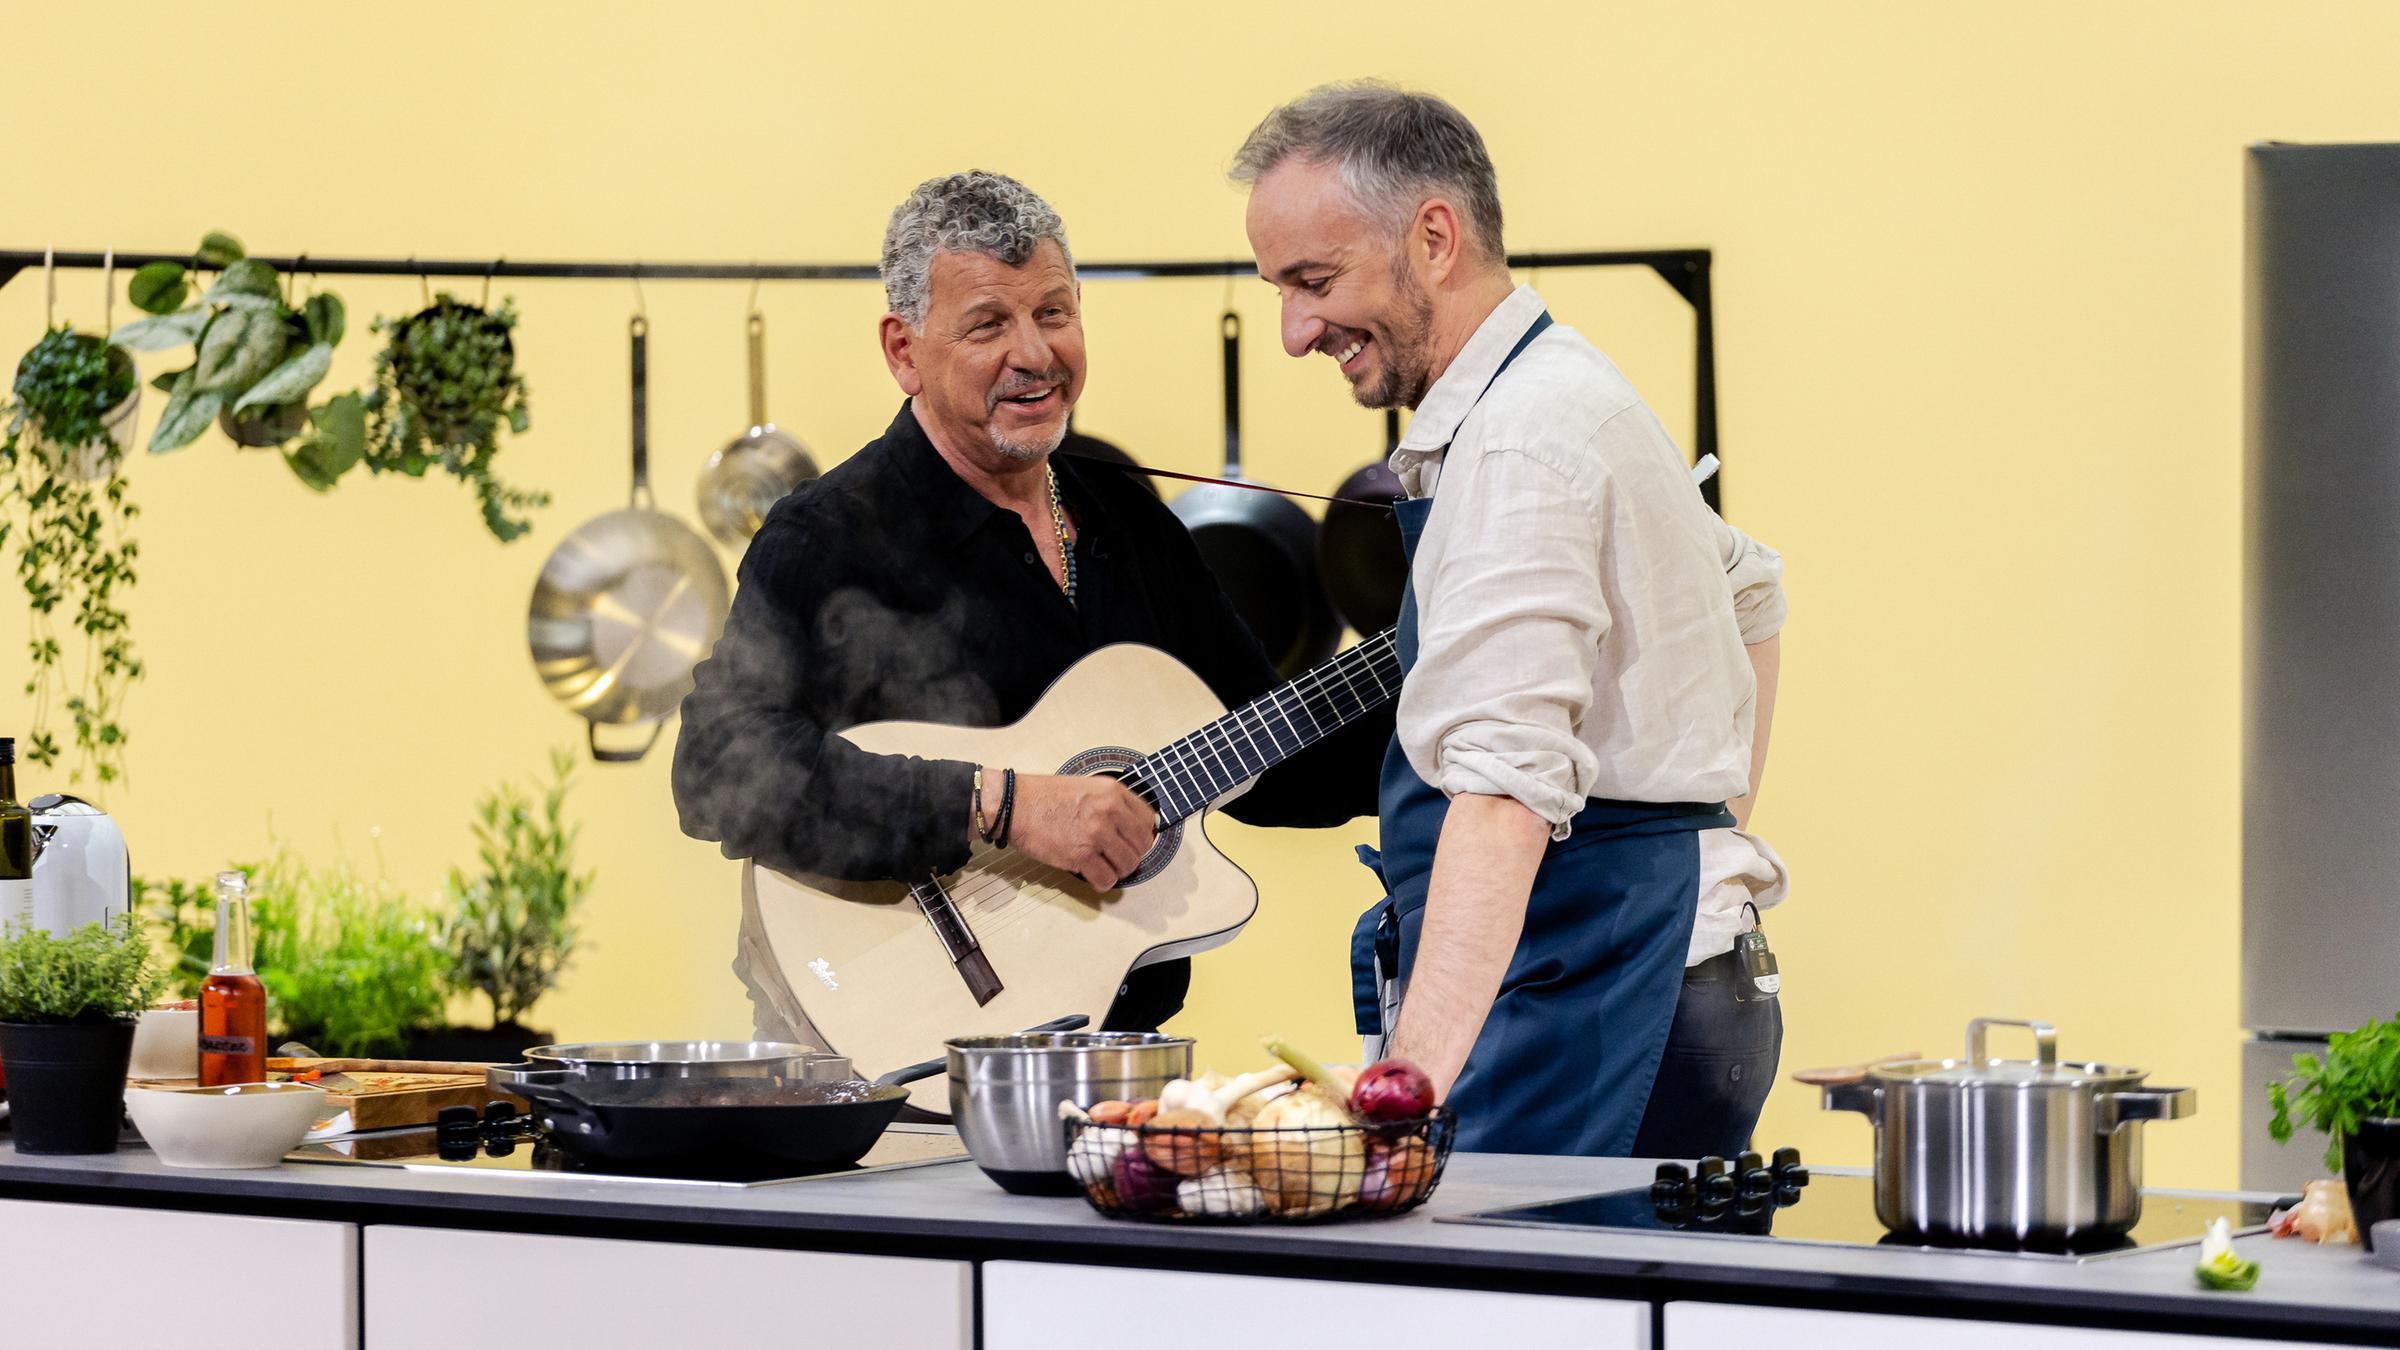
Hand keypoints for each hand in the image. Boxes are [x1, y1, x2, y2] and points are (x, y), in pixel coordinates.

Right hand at [1003, 772, 1157, 890]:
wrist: (1015, 804)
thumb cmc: (1044, 796)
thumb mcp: (1087, 786)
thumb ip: (1111, 803)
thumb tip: (1130, 825)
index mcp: (1113, 792)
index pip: (1148, 820)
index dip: (1141, 834)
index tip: (1131, 840)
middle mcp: (1109, 811)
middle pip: (1142, 845)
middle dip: (1132, 854)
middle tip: (1117, 856)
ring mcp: (1096, 834)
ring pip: (1128, 864)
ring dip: (1118, 869)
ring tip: (1104, 866)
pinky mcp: (1081, 856)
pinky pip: (1106, 879)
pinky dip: (1102, 881)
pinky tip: (1093, 874)